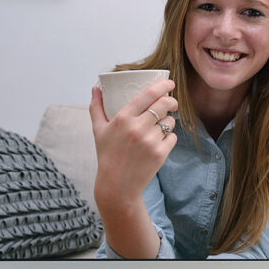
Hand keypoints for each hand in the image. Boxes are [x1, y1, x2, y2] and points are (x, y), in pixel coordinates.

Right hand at [89, 79, 178, 208]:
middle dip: (172, 101)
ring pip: (170, 122)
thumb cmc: (107, 155)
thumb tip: (95, 88)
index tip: (169, 83)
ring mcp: (150, 141)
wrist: (117, 185)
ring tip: (160, 127)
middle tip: (172, 103)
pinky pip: (173, 137)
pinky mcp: (160, 154)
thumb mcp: (98, 130)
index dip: (162, 86)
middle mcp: (137, 128)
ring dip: (169, 121)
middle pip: (164, 104)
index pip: (148, 94)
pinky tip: (160, 141)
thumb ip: (96, 107)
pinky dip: (169, 137)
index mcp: (122, 119)